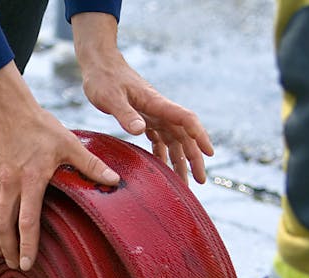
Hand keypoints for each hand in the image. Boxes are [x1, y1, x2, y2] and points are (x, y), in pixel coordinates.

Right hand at [0, 62, 120, 271]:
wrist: (6, 107)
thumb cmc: (40, 126)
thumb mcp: (69, 143)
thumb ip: (91, 165)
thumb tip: (116, 181)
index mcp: (31, 178)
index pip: (26, 221)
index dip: (27, 246)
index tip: (28, 264)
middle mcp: (7, 182)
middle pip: (2, 226)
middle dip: (8, 250)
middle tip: (15, 265)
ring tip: (1, 254)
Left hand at [71, 12, 213, 184]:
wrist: (99, 63)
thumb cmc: (104, 78)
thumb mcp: (110, 97)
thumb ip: (125, 114)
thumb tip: (141, 131)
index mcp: (157, 104)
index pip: (186, 119)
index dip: (199, 135)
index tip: (209, 152)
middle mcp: (160, 110)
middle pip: (184, 136)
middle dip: (194, 158)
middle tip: (201, 180)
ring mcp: (153, 115)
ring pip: (173, 141)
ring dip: (180, 161)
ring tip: (184, 183)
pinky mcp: (144, 118)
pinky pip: (158, 140)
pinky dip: (163, 155)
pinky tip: (162, 170)